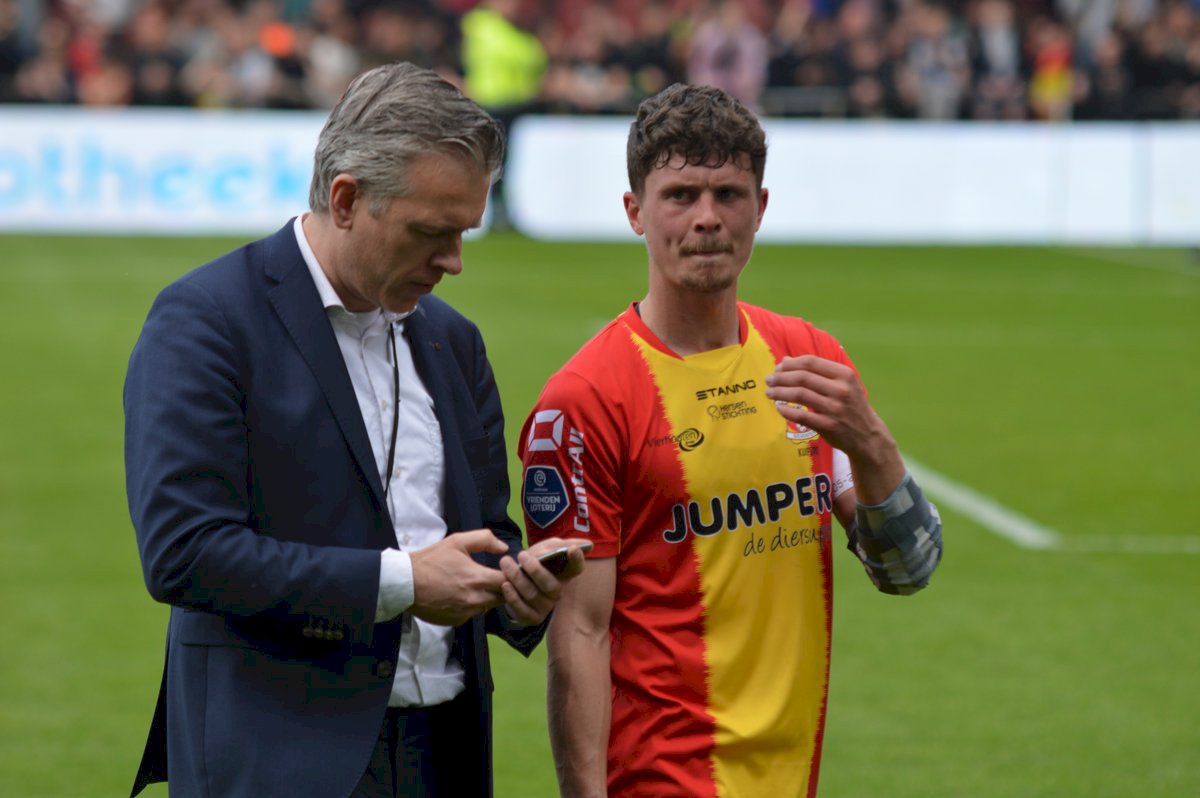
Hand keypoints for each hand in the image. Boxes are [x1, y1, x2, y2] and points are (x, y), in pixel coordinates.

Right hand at [409, 528, 508, 625]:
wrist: (405, 583)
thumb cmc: (431, 560)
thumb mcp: (457, 541)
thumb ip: (484, 540)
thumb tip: (503, 548)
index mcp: (478, 579)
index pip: (509, 581)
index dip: (512, 575)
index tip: (509, 569)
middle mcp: (476, 600)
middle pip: (503, 597)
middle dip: (503, 588)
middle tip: (495, 577)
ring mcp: (466, 613)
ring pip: (488, 606)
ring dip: (488, 597)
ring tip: (476, 585)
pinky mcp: (457, 621)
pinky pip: (473, 614)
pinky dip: (472, 606)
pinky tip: (462, 595)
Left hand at [497, 538, 589, 626]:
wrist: (516, 581)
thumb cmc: (535, 561)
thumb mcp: (545, 549)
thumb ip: (557, 546)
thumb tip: (577, 546)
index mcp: (564, 573)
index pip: (577, 567)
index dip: (577, 559)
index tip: (572, 549)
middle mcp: (558, 591)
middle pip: (551, 585)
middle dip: (535, 570)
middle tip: (521, 554)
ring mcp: (546, 606)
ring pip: (532, 595)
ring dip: (517, 578)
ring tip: (505, 562)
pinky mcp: (532, 617)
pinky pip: (522, 610)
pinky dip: (512, 597)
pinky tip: (505, 584)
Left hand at [764, 355, 904, 502]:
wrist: (868, 436)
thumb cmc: (850, 406)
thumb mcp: (842, 384)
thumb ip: (816, 371)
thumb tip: (784, 360)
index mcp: (844, 374)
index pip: (811, 362)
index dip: (790, 364)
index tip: (778, 368)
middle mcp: (841, 390)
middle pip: (802, 377)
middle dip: (781, 377)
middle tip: (769, 380)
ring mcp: (835, 408)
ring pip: (799, 394)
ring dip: (780, 392)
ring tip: (769, 393)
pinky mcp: (828, 426)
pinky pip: (801, 416)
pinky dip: (786, 410)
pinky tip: (779, 408)